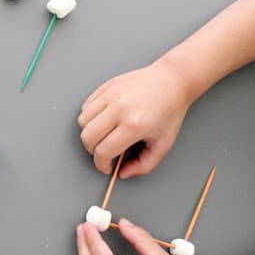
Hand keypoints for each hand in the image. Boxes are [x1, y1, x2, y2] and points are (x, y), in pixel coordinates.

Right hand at [77, 59, 190, 176]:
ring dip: (89, 133)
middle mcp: (119, 109)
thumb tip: (123, 173)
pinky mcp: (106, 87)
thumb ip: (144, 165)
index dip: (101, 164)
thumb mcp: (163, 144)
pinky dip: (89, 117)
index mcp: (134, 125)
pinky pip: (86, 106)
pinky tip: (102, 120)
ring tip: (103, 135)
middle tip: (103, 152)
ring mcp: (111, 95)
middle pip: (88, 138)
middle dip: (92, 151)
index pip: (103, 151)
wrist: (172, 81)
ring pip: (82, 122)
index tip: (106, 166)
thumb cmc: (169, 111)